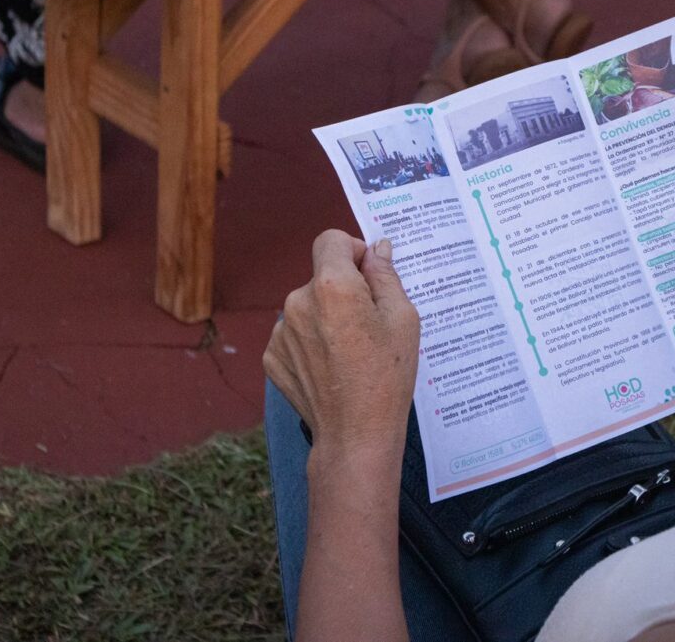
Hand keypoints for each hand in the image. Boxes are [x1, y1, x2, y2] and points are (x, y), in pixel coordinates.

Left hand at [263, 230, 420, 456]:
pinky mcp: (272, 356)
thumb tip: (377, 248)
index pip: (331, 240)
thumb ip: (386, 276)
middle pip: (322, 276)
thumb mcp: (403, 319)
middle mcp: (298, 302)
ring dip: (327, 316)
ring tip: (351, 351)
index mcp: (332, 286)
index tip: (369, 274)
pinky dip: (311, 342)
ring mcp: (280, 331)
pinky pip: (294, 334)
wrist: (355, 434)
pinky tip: (332, 366)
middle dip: (345, 290)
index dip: (353, 250)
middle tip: (369, 325)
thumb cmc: (387, 377)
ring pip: (308, 306)